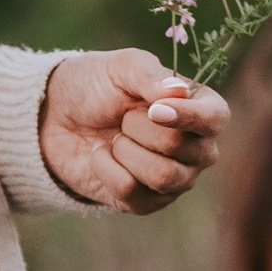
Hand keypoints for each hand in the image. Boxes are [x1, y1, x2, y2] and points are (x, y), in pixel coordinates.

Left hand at [38, 50, 226, 214]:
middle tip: (123, 118)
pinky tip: (102, 156)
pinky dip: (106, 169)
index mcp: (201, 108)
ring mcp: (176, 179)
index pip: (215, 118)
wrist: (56, 117)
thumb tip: (178, 92)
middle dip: (138, 129)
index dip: (188, 116)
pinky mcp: (147, 203)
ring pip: (161, 176)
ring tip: (114, 139)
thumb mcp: (120, 67)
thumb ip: (149, 75)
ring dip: (125, 151)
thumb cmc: (97, 86)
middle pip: (181, 148)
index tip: (153, 110)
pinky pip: (132, 193)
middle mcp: (198, 148)